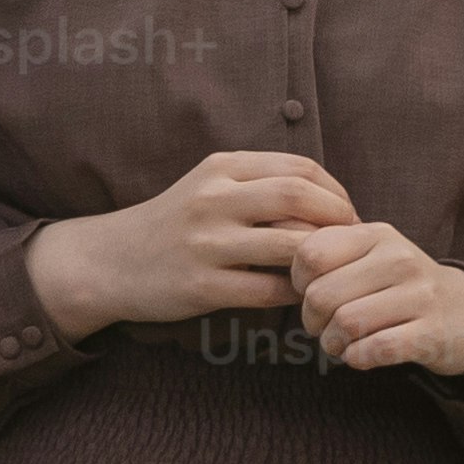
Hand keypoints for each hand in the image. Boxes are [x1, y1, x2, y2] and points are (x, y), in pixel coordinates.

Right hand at [24, 151, 355, 336]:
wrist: (111, 261)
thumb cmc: (176, 223)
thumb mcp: (210, 184)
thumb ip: (260, 183)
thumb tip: (330, 197)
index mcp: (222, 167)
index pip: (300, 168)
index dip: (335, 191)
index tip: (348, 213)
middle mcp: (214, 199)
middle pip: (300, 197)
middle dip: (339, 220)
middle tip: (352, 242)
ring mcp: (206, 243)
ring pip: (289, 245)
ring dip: (322, 260)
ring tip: (332, 271)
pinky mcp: (201, 287)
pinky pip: (268, 291)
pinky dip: (295, 293)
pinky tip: (301, 295)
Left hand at [289, 216, 463, 379]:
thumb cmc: (400, 285)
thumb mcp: (370, 254)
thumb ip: (328, 247)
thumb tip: (272, 232)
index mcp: (377, 234)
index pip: (311, 253)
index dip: (297, 281)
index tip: (310, 292)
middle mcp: (399, 258)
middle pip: (322, 294)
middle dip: (312, 320)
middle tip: (322, 327)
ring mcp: (419, 295)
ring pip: (346, 323)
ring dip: (333, 343)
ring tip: (340, 342)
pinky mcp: (431, 332)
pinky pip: (374, 349)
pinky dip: (357, 358)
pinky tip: (361, 354)